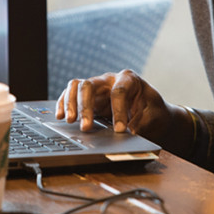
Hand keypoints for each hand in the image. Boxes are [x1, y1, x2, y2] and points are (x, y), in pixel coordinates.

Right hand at [55, 69, 192, 154]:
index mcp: (129, 79)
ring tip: (70, 121)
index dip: (118, 111)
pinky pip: (70, 94)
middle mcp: (110, 79)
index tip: (120, 130)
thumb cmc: (153, 111)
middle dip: (86, 106)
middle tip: (86, 128)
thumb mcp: (153, 116)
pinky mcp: (88, 97)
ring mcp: (97, 87)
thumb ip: (141, 123)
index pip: (118, 91)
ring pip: (77, 86)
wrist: (152, 112)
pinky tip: (60, 116)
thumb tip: (128, 134)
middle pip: (90, 85)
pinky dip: (63, 104)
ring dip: (71, 103)